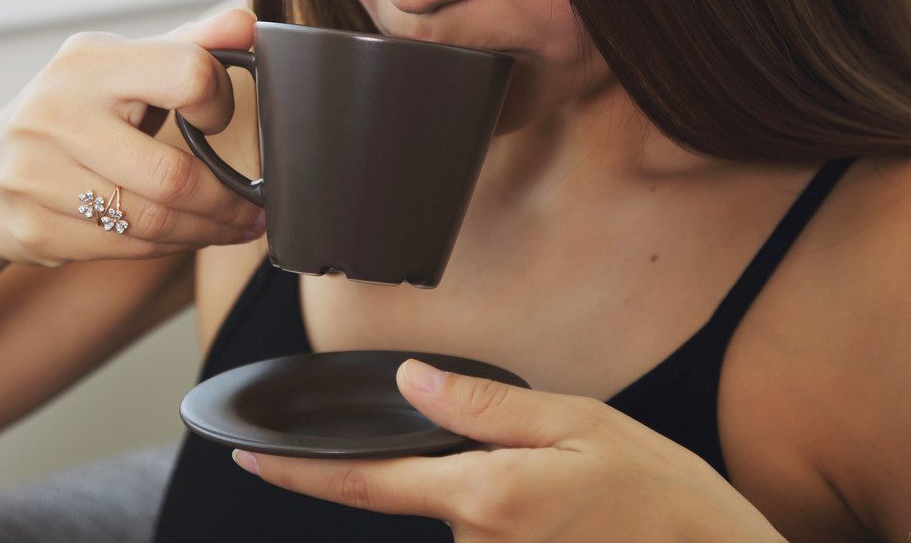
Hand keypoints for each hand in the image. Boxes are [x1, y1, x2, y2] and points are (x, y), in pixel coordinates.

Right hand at [0, 7, 265, 266]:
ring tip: (232, 227)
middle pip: (171, 175)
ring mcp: (37, 175)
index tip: (221, 120)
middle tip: (252, 209)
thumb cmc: (71, 113)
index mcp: (88, 62)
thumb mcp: (120, 67)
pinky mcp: (36, 229)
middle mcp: (56, 114)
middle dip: (225, 201)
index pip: (187, 75)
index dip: (219, 102)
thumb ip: (190, 46)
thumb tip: (249, 22)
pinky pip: (126, 248)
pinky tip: (186, 238)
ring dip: (206, 231)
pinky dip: (168, 247)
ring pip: (152, 222)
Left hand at [236, 359, 785, 541]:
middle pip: (423, 485)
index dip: (298, 473)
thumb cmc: (662, 497)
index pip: (366, 482)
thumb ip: (485, 407)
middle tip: (546, 450)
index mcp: (485, 496)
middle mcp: (477, 541)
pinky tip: (570, 503)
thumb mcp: (579, 422)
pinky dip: (511, 503)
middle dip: (452, 453)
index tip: (247, 458)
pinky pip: (489, 526)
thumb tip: (413, 383)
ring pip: (462, 506)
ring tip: (574, 481)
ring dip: (494, 481)